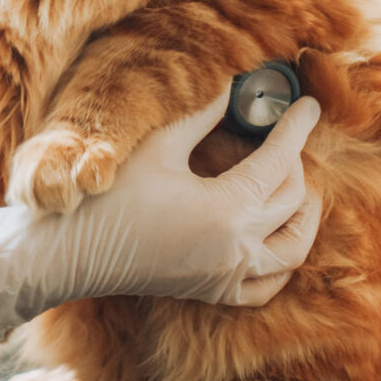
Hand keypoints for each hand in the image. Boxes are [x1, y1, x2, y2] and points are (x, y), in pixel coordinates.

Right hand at [0, 88, 323, 350]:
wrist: (70, 252)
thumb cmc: (108, 195)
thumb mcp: (160, 146)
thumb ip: (204, 116)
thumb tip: (233, 88)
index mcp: (226, 210)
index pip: (280, 161)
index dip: (297, 128)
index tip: (310, 106)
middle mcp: (236, 249)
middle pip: (292, 200)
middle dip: (296, 163)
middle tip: (285, 136)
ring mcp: (227, 276)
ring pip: (294, 249)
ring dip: (303, 216)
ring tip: (296, 187)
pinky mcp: (213, 292)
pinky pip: (267, 285)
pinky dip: (281, 262)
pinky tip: (274, 238)